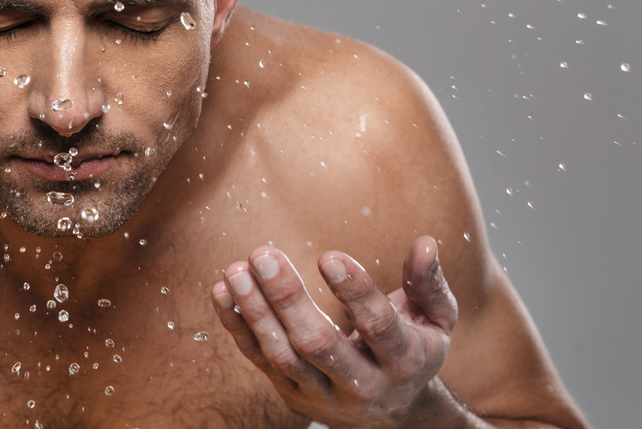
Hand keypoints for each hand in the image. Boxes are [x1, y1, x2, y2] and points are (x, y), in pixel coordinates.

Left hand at [211, 236, 457, 428]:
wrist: (394, 417)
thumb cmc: (413, 350)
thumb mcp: (435, 321)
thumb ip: (428, 284)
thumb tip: (426, 244)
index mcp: (403, 360)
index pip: (378, 327)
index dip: (354, 291)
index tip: (327, 256)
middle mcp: (362, 384)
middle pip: (319, 344)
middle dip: (288, 298)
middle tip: (264, 253)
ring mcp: (323, 394)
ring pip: (283, 355)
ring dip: (255, 311)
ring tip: (236, 269)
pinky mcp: (292, 395)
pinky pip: (259, 360)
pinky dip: (237, 327)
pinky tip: (222, 291)